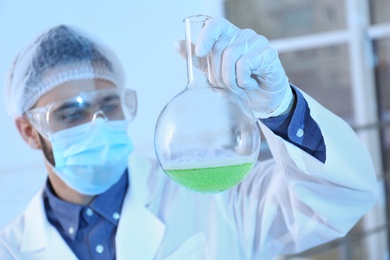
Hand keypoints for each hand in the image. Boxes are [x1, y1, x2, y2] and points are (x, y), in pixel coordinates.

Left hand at [176, 17, 293, 117]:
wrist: (261, 101)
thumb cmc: (239, 84)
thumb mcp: (214, 72)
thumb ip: (198, 58)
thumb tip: (177, 44)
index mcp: (230, 37)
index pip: (216, 24)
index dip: (206, 36)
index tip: (200, 52)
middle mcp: (243, 36)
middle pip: (219, 48)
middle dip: (217, 73)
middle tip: (225, 85)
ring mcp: (257, 43)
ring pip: (231, 56)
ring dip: (230, 80)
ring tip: (238, 87)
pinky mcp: (268, 54)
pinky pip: (244, 65)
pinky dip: (243, 81)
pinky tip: (250, 84)